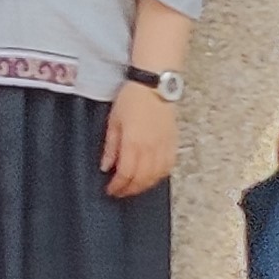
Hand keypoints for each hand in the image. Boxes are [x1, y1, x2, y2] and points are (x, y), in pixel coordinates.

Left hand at [99, 80, 178, 197]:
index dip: (117, 186)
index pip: (126, 173)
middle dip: (129, 189)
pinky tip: (151, 178)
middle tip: (119, 192)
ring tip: (133, 187)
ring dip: (144, 186)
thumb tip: (106, 167)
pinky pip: (168, 167)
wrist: (154, 85)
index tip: (110, 190)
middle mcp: (151, 148)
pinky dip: (158, 177)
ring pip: (156, 176)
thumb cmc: (131, 99)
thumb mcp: (114, 121)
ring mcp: (164, 147)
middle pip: (141, 179)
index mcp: (134, 142)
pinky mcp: (173, 143)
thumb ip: (111, 146)